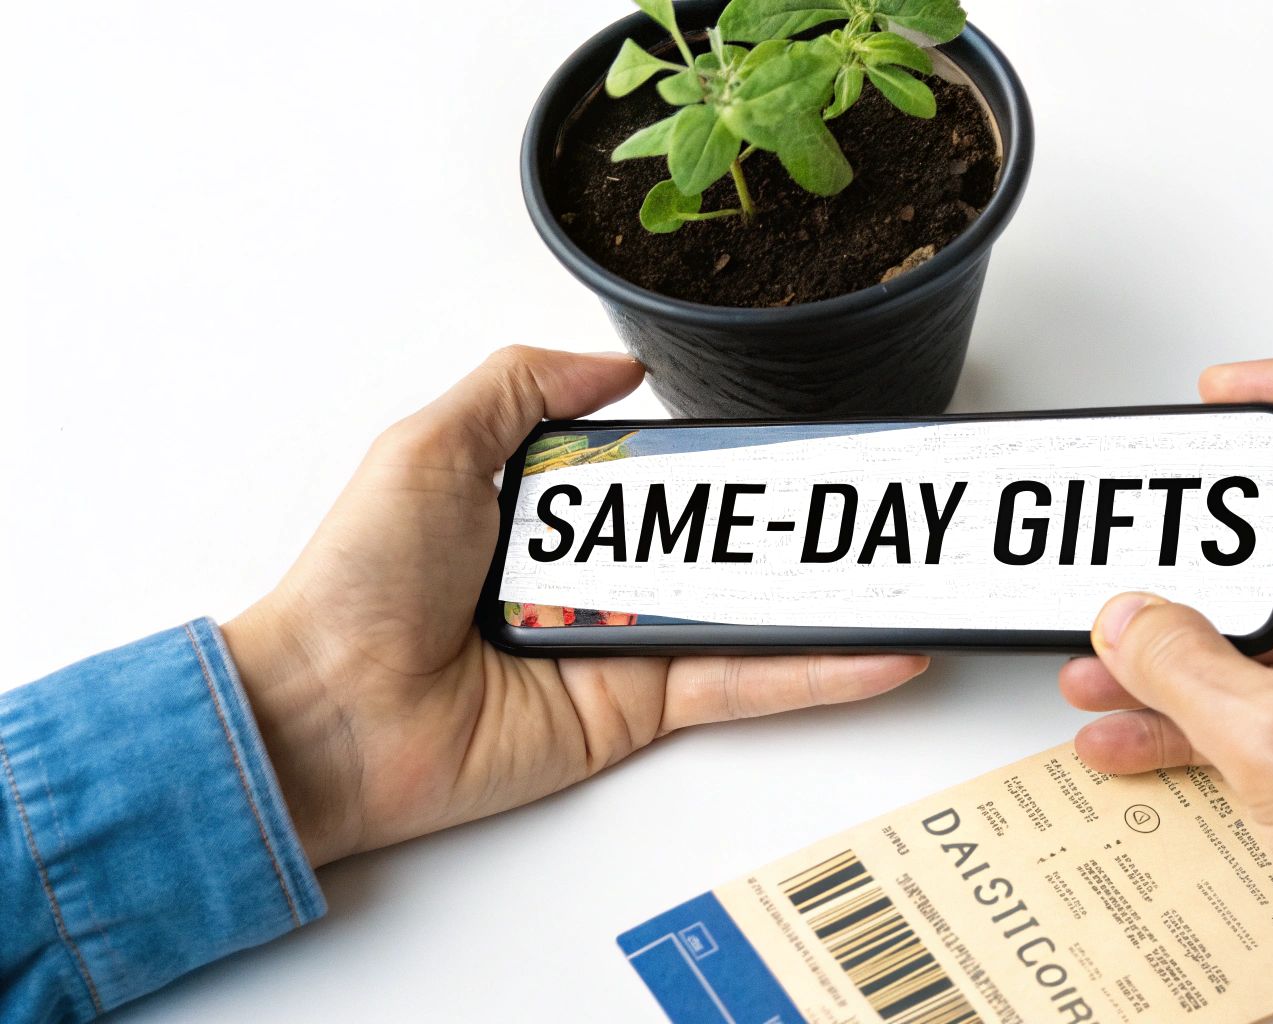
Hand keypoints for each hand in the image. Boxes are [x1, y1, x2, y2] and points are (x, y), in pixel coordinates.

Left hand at [222, 347, 928, 866]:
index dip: (730, 459)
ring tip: (909, 573)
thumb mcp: (431, 444)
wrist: (326, 713)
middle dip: (802, 525)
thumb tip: (619, 360)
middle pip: (724, 542)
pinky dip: (815, 673)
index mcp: (551, 509)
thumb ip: (522, 384)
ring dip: (832, 600)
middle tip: (880, 502)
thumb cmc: (358, 582)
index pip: (665, 474)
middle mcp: (597, 576)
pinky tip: (879, 652)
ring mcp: (625, 645)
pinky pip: (739, 682)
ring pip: (751, 615)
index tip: (798, 443)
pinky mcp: (639, 710)